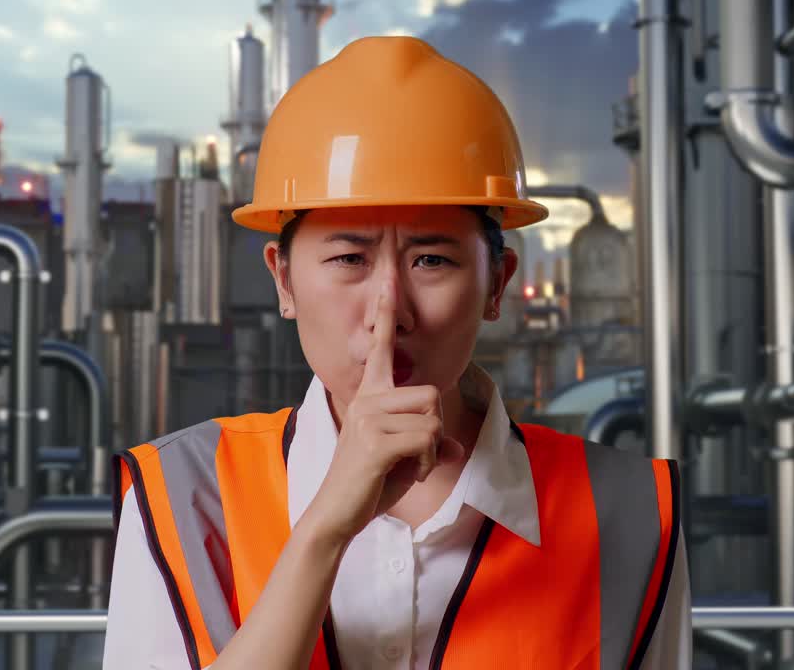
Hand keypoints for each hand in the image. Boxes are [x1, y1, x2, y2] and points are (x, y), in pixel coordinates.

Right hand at [300, 280, 463, 547]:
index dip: (385, 314)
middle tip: (416, 456)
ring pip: (432, 417)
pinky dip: (429, 461)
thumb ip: (431, 445)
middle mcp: (367, 399)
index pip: (381, 348)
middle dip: (435, 429)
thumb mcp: (408, 460)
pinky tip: (410, 473)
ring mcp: (369, 417)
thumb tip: (455, 446)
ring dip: (432, 449)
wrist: (338, 514)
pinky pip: (428, 439)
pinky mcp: (376, 440)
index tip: (387, 280)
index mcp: (370, 396)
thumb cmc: (369, 485)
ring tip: (410, 465)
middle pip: (430, 393)